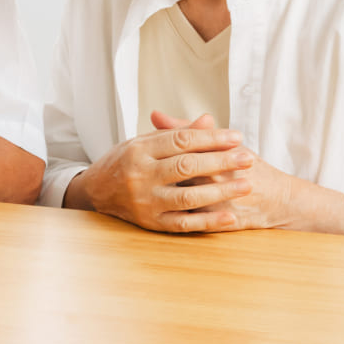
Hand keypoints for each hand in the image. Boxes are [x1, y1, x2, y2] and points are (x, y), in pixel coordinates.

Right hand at [66, 114, 253, 231]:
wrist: (95, 192)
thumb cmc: (124, 162)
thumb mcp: (144, 142)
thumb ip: (176, 133)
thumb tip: (209, 120)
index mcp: (139, 150)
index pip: (181, 140)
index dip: (211, 138)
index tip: (237, 137)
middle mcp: (140, 175)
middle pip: (186, 166)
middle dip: (221, 162)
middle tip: (248, 158)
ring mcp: (145, 200)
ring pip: (187, 196)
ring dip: (220, 191)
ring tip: (247, 185)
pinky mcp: (150, 222)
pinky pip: (183, 223)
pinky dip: (208, 222)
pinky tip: (230, 217)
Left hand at [150, 112, 313, 231]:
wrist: (281, 200)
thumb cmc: (246, 166)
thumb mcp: (222, 143)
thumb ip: (186, 130)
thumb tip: (154, 115)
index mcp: (219, 154)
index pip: (181, 147)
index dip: (156, 148)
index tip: (137, 147)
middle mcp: (222, 178)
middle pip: (180, 173)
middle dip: (156, 172)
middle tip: (134, 169)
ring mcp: (224, 203)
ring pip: (185, 198)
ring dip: (162, 193)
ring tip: (144, 188)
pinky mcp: (226, 223)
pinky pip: (194, 222)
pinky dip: (176, 215)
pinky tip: (157, 209)